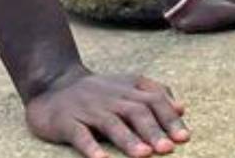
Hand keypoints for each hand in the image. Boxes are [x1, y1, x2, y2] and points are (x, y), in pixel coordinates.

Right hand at [26, 66, 188, 157]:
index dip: (169, 118)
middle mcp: (110, 97)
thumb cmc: (98, 92)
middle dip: (152, 130)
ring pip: (110, 123)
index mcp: (127, 89)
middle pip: (135, 111)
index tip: (183, 137)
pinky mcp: (66, 121)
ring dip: (128, 139)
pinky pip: (79, 134)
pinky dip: (90, 147)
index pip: (154, 100)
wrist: (51, 84)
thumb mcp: (127, 86)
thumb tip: (181, 108)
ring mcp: (87, 109)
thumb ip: (154, 94)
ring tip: (144, 154)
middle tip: (167, 149)